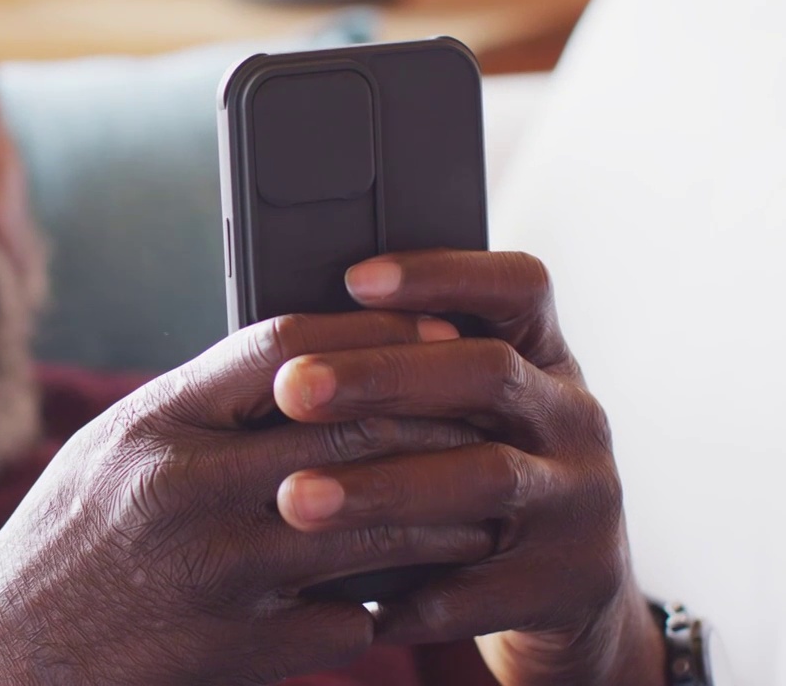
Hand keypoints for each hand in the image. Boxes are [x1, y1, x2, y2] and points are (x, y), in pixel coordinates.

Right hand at [0, 311, 497, 684]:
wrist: (4, 668)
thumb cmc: (61, 551)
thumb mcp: (107, 455)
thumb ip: (193, 411)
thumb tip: (297, 368)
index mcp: (151, 426)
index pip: (284, 348)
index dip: (374, 335)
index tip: (433, 336)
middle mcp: (186, 489)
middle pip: (348, 428)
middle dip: (433, 420)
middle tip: (483, 420)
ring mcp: (218, 574)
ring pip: (372, 526)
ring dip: (441, 515)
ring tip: (476, 508)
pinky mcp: (241, 650)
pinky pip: (349, 618)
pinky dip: (383, 605)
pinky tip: (407, 597)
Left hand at [272, 251, 664, 685]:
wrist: (566, 591)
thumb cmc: (478, 474)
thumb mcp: (464, 412)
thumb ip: (407, 375)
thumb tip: (286, 348)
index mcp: (544, 357)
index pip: (516, 286)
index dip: (443, 274)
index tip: (354, 278)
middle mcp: (574, 417)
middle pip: (489, 373)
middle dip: (382, 376)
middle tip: (292, 388)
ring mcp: (583, 500)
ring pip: (486, 476)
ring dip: (382, 486)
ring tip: (293, 498)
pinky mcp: (572, 582)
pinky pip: (482, 587)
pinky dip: (409, 591)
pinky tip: (337, 593)